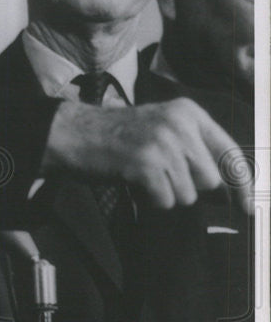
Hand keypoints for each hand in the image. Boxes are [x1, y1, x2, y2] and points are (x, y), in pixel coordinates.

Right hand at [43, 99, 252, 211]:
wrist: (72, 134)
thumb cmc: (116, 138)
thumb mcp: (161, 130)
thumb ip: (194, 151)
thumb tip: (227, 191)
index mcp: (189, 112)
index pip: (229, 152)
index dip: (242, 185)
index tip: (248, 209)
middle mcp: (180, 124)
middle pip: (209, 180)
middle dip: (187, 187)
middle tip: (158, 176)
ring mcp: (162, 142)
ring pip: (187, 194)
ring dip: (165, 194)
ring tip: (141, 175)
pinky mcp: (145, 162)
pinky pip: (165, 200)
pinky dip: (149, 199)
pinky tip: (133, 181)